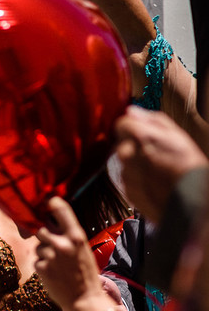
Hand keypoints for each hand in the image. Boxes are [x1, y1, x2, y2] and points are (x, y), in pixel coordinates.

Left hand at [34, 198, 125, 310]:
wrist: (84, 298)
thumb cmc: (84, 272)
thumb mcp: (82, 249)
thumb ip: (68, 235)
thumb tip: (50, 221)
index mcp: (77, 236)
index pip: (61, 210)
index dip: (52, 203)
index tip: (48, 200)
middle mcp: (62, 243)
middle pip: (41, 229)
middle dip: (44, 236)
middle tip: (54, 247)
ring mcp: (50, 255)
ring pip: (38, 246)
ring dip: (44, 253)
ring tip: (58, 264)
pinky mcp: (41, 268)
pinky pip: (36, 260)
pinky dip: (42, 266)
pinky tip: (54, 273)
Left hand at [115, 106, 208, 221]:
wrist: (189, 199)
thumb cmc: (187, 166)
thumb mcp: (176, 134)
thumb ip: (151, 119)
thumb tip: (132, 111)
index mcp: (138, 136)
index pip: (121, 123)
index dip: (131, 127)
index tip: (140, 132)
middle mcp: (126, 153)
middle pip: (121, 143)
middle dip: (133, 145)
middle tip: (154, 152)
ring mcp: (124, 172)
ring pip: (123, 162)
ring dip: (135, 162)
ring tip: (156, 168)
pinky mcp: (125, 189)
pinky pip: (127, 178)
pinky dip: (137, 178)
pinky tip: (153, 180)